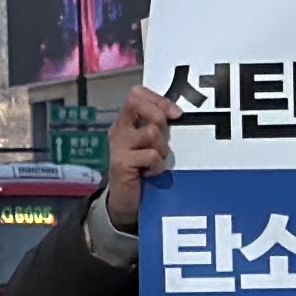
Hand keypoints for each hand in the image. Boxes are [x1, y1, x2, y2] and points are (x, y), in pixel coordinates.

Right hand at [102, 87, 175, 208]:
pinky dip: (157, 166)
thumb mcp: (150, 143)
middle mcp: (119, 130)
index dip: (158, 99)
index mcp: (126, 122)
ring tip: (156, 160)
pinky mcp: (121, 163)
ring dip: (161, 148)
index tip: (176, 114)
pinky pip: (151, 155)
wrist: (125, 201)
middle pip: (138, 103)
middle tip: (163, 140)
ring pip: (151, 131)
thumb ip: (158, 126)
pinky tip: (150, 174)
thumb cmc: (142, 170)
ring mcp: (118, 145)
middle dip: (159, 119)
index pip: (137, 94)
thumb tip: (178, 113)